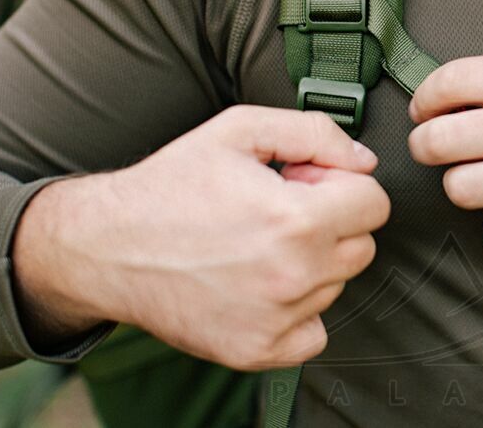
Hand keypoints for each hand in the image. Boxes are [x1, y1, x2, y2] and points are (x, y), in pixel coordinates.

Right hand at [12, 105, 389, 370]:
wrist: (107, 246)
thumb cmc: (170, 186)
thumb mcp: (240, 129)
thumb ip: (314, 134)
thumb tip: (363, 160)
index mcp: (296, 219)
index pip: (375, 204)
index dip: (343, 184)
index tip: (307, 183)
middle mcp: (293, 275)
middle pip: (362, 246)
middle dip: (332, 222)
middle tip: (280, 210)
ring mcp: (277, 319)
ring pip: (337, 286)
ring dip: (312, 264)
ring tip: (259, 244)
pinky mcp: (258, 351)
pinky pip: (315, 332)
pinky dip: (298, 311)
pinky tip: (261, 283)